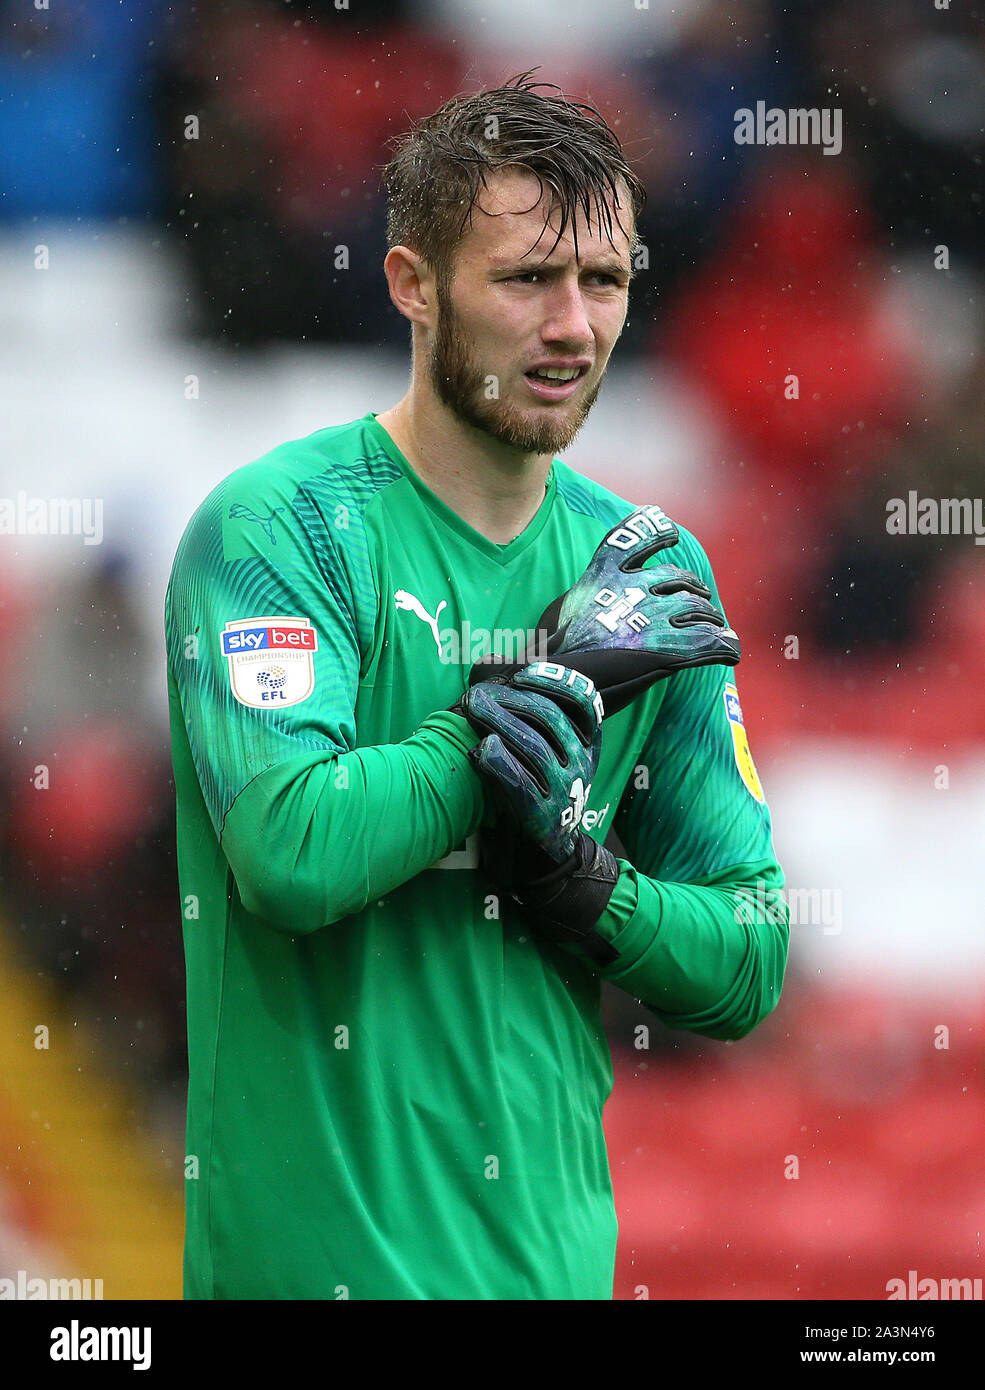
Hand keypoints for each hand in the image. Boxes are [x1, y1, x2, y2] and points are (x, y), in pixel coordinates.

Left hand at [455, 662, 620, 966]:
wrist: (548, 853)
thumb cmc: (541, 789)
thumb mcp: (553, 753)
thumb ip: (536, 715)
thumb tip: (497, 667)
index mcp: (589, 744)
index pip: (585, 701)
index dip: (555, 681)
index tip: (522, 676)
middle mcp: (581, 764)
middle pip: (548, 717)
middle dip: (510, 698)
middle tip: (478, 694)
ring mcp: (563, 790)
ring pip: (531, 744)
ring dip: (497, 721)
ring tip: (473, 709)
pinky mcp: (539, 815)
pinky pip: (517, 781)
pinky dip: (498, 760)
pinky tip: (483, 747)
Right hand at [467, 504, 739, 717]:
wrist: (558, 682)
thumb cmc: (555, 650)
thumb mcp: (565, 606)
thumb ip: (591, 591)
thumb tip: (599, 593)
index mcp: (605, 574)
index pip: (634, 537)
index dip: (655, 529)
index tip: (669, 530)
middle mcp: (633, 589)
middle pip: (678, 578)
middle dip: (693, 590)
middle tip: (699, 602)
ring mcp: (652, 618)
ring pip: (699, 609)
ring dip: (711, 619)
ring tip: (716, 629)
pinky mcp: (669, 650)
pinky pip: (710, 643)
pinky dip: (725, 647)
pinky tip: (730, 651)